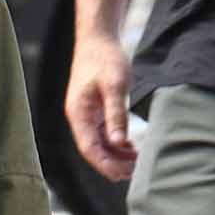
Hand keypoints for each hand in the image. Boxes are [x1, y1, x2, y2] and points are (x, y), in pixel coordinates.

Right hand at [65, 32, 136, 179]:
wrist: (98, 39)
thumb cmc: (105, 59)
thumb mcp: (114, 86)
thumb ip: (116, 115)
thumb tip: (118, 143)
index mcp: (78, 113)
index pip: (89, 148)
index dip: (104, 164)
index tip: (121, 175)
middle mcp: (80, 117)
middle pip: (94, 150)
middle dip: (112, 163)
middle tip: (135, 172)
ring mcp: (87, 115)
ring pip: (100, 143)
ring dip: (116, 155)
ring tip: (136, 162)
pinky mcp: (95, 110)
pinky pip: (104, 133)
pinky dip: (117, 143)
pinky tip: (131, 147)